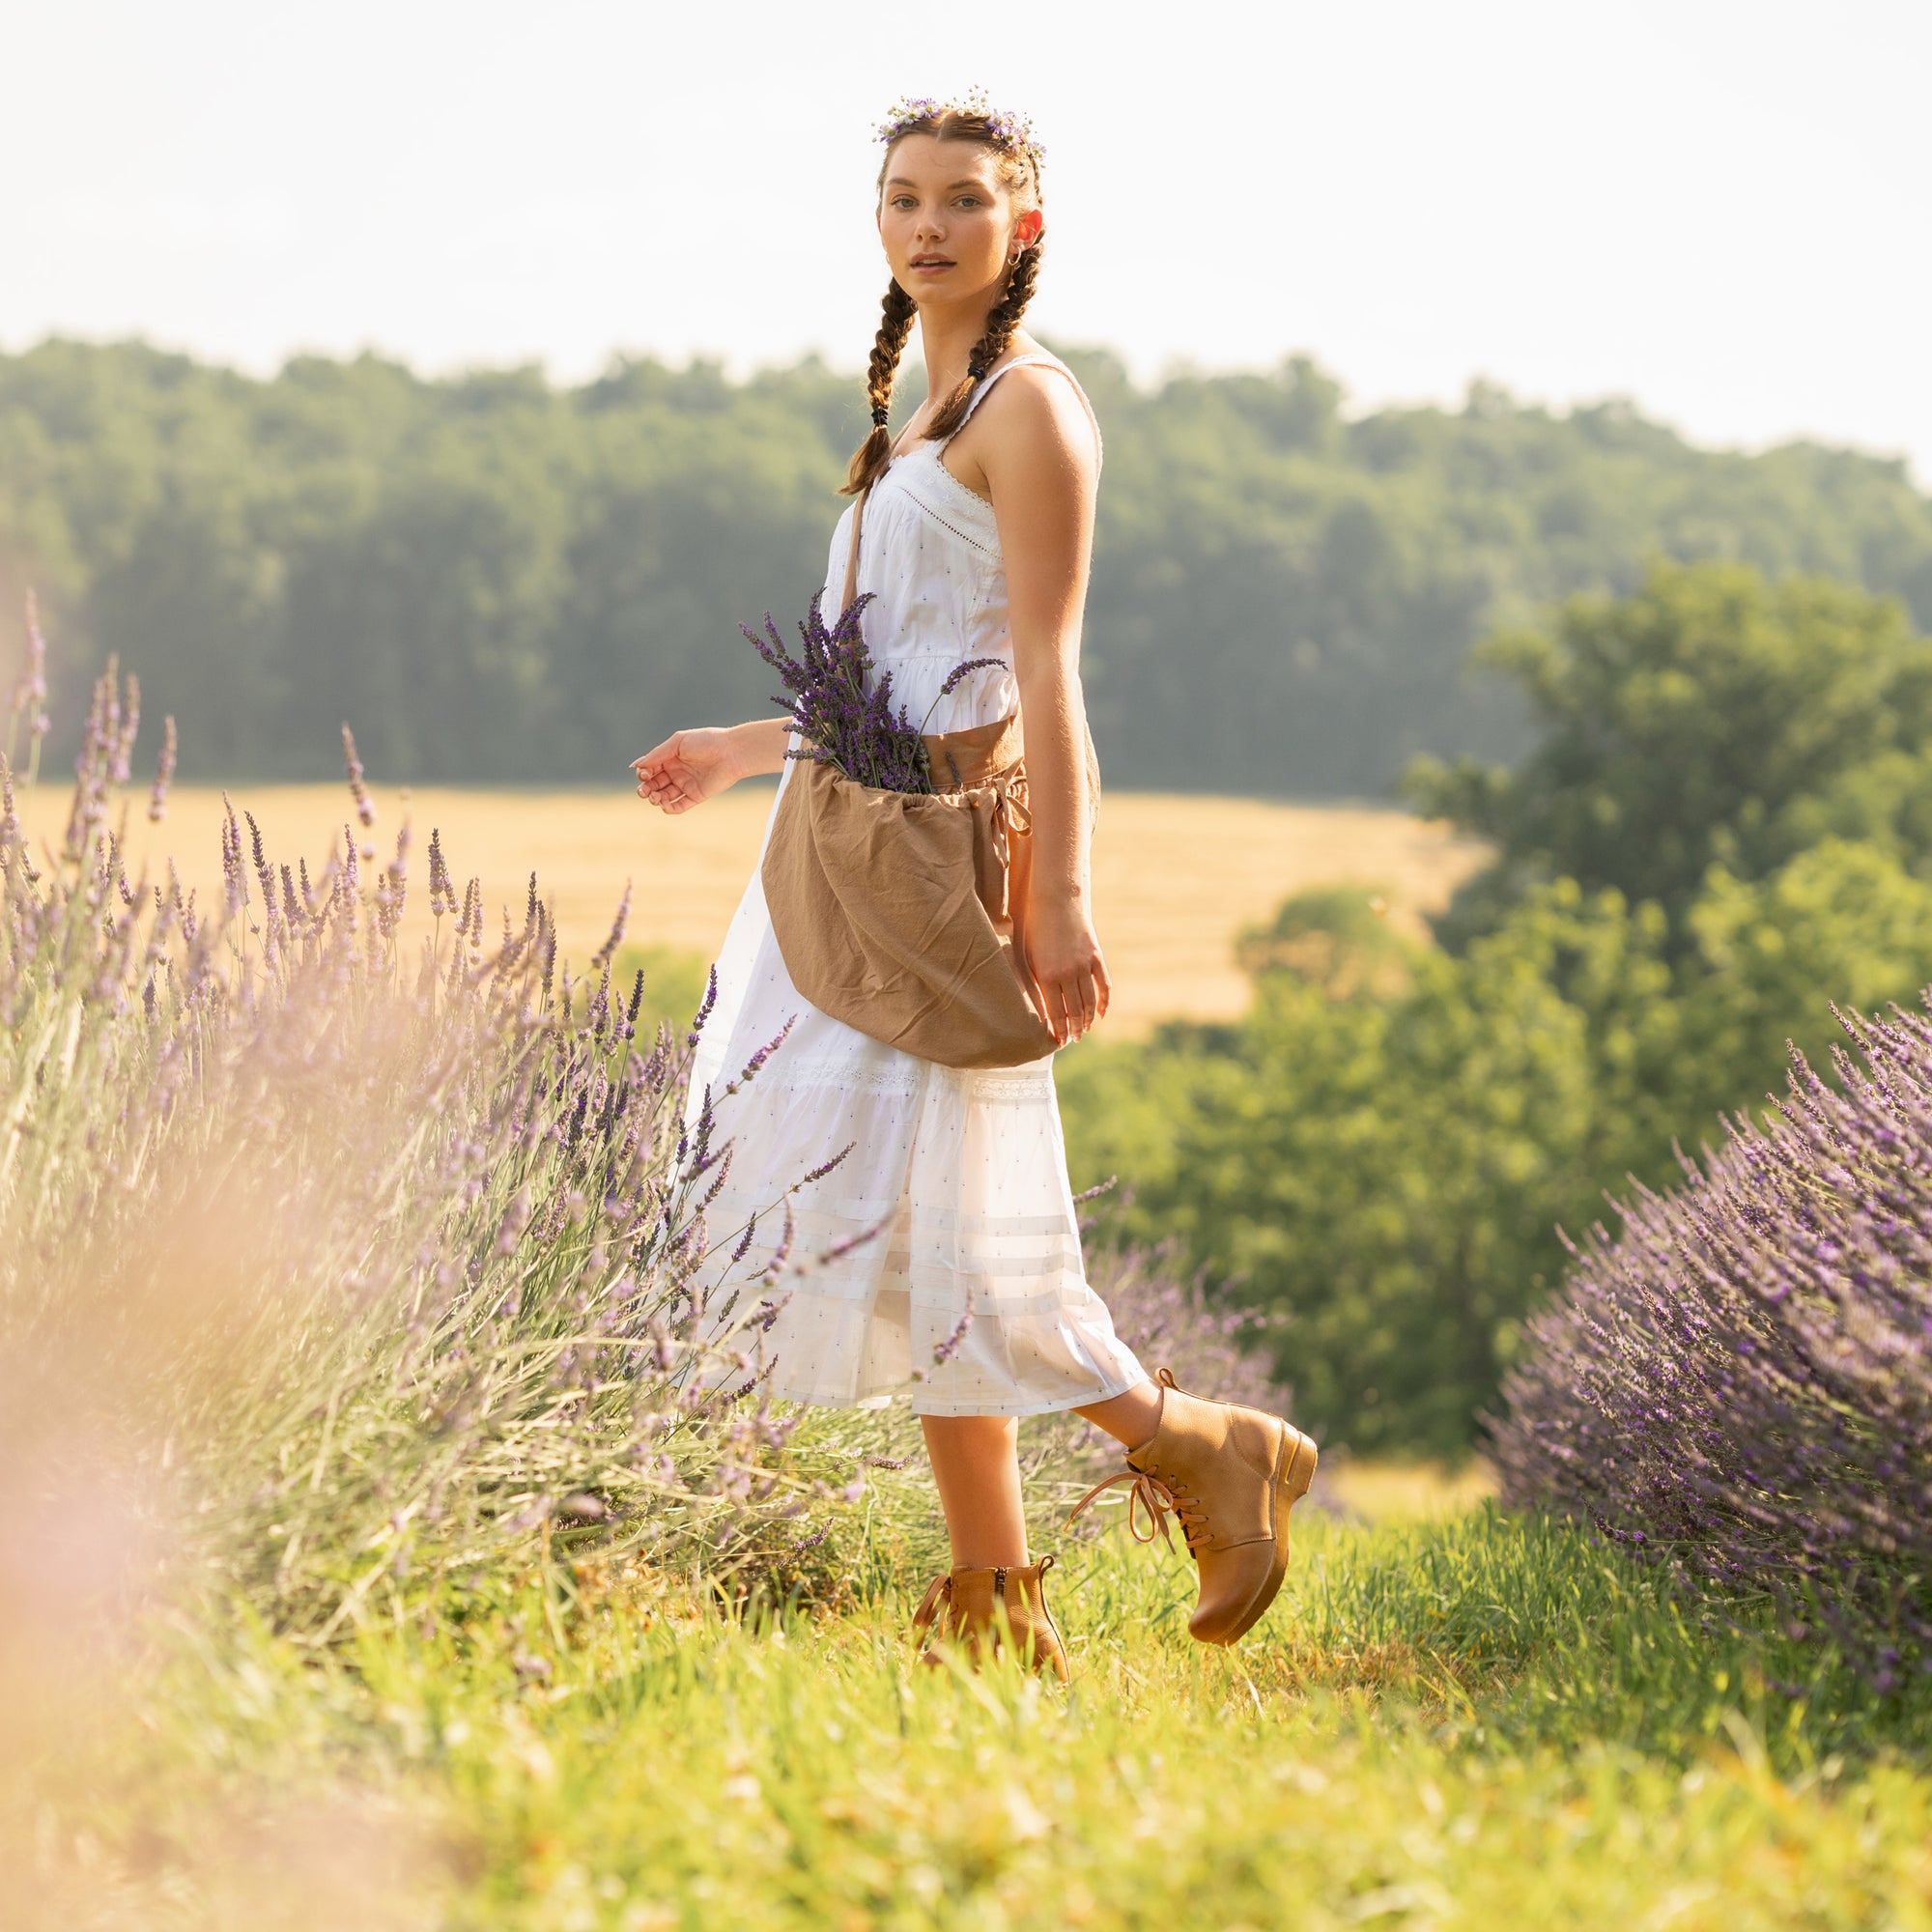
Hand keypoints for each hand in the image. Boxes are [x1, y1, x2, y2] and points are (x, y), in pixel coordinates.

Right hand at [633, 728, 742, 813]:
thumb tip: (635, 765)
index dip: (642, 774)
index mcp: (670, 758)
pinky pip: (679, 807)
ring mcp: (686, 785)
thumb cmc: (706, 742)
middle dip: (645, 789)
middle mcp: (676, 772)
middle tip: (644, 791)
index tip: (644, 774)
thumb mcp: (678, 743)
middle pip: (653, 784)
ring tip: (654, 798)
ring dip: (655, 799)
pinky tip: (664, 805)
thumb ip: (657, 754)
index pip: (649, 769)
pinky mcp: (696, 796)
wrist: (732, 752)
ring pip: (663, 797)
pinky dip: (669, 808)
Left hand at [1024, 897, 1110, 1046]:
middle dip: (1074, 1029)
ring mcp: (1084, 966)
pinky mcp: (1096, 957)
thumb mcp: (1029, 956)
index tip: (1058, 1042)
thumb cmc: (1035, 928)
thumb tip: (1044, 1007)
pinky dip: (1104, 1002)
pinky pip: (1104, 986)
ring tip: (1084, 1030)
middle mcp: (1067, 974)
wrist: (1055, 901)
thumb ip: (1037, 981)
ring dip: (1088, 1020)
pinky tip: (1101, 1014)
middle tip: (1073, 1040)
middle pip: (1074, 1011)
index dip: (1058, 1030)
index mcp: (1047, 976)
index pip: (1055, 1013)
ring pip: (1090, 1002)